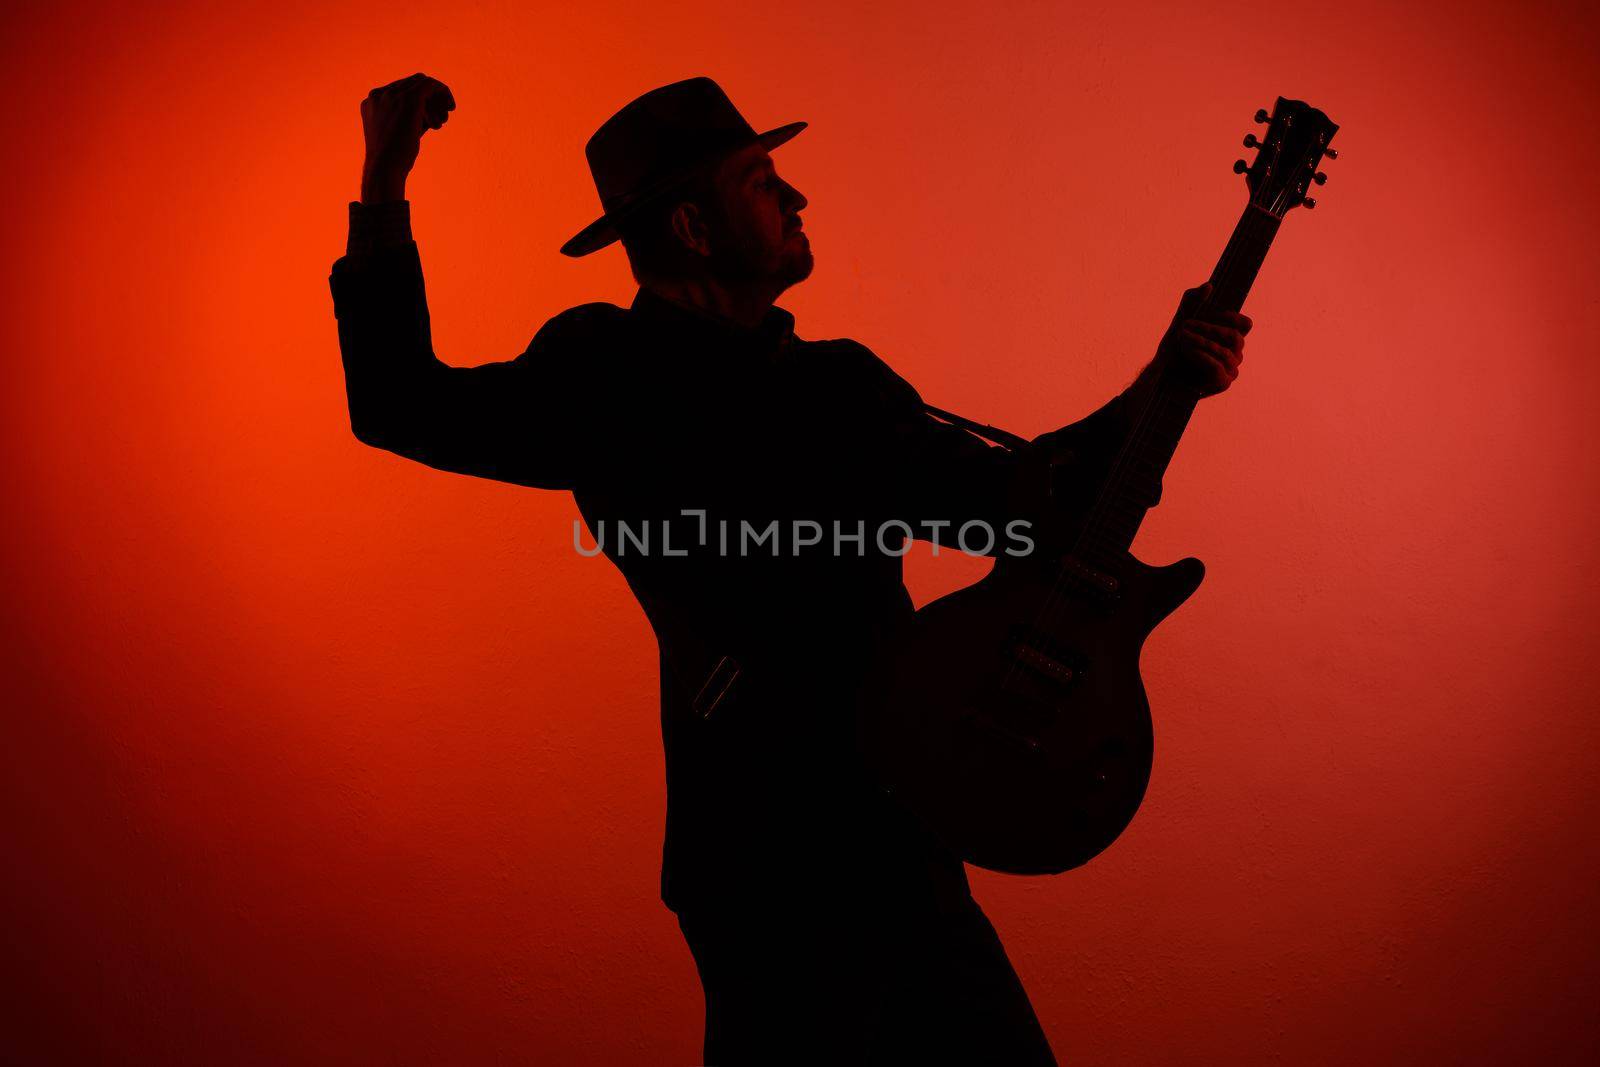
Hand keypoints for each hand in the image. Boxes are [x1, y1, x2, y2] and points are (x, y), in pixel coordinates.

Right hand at [359, 72, 455, 202]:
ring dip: (436, 102)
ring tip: (441, 121)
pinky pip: (431, 85)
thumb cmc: (393, 160)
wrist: (385, 169)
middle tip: (442, 118)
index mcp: (372, 102)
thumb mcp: (398, 135)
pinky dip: (443, 92)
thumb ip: (408, 121)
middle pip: (412, 85)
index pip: (400, 91)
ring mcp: (392, 95)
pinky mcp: (409, 99)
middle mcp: (379, 95)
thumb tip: (429, 115)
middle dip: (429, 101)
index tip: (431, 121)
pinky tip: (450, 107)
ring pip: (422, 85)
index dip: (420, 102)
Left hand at [1155, 282, 1250, 396]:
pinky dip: (1202, 356)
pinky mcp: (1223, 383)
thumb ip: (1192, 301)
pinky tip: (1189, 350)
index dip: (1233, 317)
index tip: (1215, 312)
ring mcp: (1231, 369)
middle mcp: (1234, 353)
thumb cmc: (1174, 347)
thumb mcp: (1180, 320)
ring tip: (1181, 338)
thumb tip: (1208, 285)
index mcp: (1230, 338)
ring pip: (1225, 352)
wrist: (1161, 373)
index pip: (1245, 325)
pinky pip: (1217, 366)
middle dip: (1209, 328)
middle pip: (1235, 337)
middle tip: (1186, 325)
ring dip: (1200, 342)